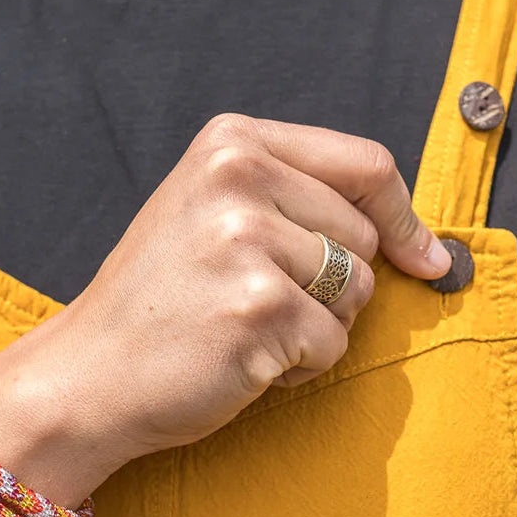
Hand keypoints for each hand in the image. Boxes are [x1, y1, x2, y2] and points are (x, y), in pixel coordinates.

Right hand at [0, 114, 450, 499]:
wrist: (89, 374)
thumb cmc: (162, 301)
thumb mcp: (214, 213)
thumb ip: (302, 202)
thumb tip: (427, 248)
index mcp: (232, 142)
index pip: (366, 165)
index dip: (402, 217)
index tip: (422, 257)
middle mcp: (238, 177)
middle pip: (364, 237)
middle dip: (334, 284)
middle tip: (259, 302)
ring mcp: (247, 241)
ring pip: (357, 292)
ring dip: (319, 325)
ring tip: (247, 329)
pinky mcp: (259, 307)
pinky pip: (333, 343)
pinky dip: (301, 366)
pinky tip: (244, 362)